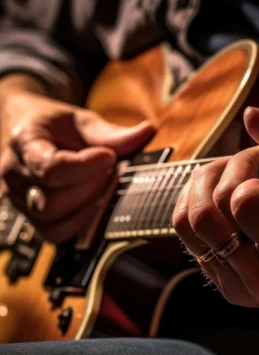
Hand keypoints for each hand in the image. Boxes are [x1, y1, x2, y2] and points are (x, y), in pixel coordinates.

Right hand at [0, 91, 153, 242]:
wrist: (29, 131)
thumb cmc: (55, 126)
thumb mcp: (81, 121)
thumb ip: (111, 133)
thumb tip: (148, 132)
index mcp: (24, 143)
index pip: (51, 169)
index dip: (86, 168)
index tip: (109, 157)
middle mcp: (15, 175)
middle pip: (52, 202)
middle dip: (91, 189)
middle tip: (111, 171)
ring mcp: (20, 199)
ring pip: (52, 221)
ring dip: (87, 207)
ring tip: (103, 185)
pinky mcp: (31, 215)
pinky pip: (53, 233)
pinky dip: (79, 223)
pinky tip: (95, 204)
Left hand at [173, 106, 258, 306]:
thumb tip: (251, 116)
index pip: (244, 203)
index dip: (249, 177)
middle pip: (207, 213)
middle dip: (224, 174)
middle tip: (247, 165)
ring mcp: (232, 282)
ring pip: (189, 220)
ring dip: (204, 185)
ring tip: (230, 175)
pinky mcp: (215, 274)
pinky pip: (182, 228)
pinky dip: (191, 198)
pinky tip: (213, 191)